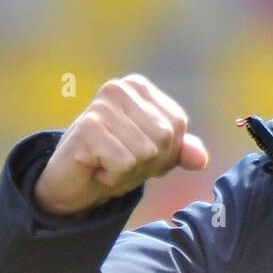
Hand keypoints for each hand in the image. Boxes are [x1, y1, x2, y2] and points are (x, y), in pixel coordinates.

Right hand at [32, 74, 208, 216]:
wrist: (72, 184)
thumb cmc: (114, 162)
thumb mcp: (156, 156)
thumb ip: (181, 152)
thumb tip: (200, 159)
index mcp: (140, 87)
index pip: (177, 126)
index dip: (164, 152)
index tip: (136, 153)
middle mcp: (120, 88)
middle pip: (163, 139)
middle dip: (146, 163)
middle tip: (119, 160)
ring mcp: (102, 106)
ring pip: (145, 153)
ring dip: (128, 171)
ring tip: (106, 163)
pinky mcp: (88, 128)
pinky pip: (124, 163)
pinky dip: (113, 176)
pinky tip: (96, 167)